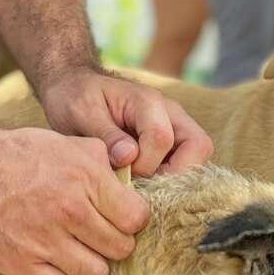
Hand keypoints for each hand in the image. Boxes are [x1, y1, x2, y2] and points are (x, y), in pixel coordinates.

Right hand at [0, 123, 149, 274]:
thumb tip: (126, 177)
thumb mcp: (61, 142)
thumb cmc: (10, 153)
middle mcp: (68, 210)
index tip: (120, 219)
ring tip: (76, 252)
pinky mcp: (18, 264)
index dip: (131, 220)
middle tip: (96, 236)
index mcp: (84, 177)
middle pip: (120, 249)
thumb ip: (98, 160)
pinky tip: (49, 262)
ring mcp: (43, 240)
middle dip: (113, 243)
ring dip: (90, 265)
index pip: (136, 218)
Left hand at [38, 67, 213, 178]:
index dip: (144, 164)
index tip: (121, 174)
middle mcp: (170, 112)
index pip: (162, 138)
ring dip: (175, 177)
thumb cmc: (76, 98)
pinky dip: (170, 177)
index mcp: (147, 101)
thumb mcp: (82, 113)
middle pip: (199, 146)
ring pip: (198, 156)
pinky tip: (142, 183)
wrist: (74, 87)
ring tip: (141, 185)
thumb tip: (129, 158)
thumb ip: (106, 136)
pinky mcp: (171, 141)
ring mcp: (174, 126)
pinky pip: (186, 162)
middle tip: (143, 187)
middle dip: (176, 174)